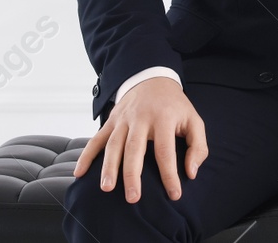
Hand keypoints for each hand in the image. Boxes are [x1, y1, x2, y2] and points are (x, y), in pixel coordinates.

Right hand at [72, 77, 206, 203]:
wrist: (152, 78)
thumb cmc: (175, 106)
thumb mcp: (194, 120)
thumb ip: (197, 147)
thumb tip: (191, 173)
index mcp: (164, 118)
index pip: (165, 150)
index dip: (170, 174)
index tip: (174, 194)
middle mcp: (141, 118)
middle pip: (134, 148)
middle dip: (132, 175)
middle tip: (133, 198)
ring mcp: (123, 119)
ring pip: (113, 144)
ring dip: (108, 167)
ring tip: (107, 188)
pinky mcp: (110, 120)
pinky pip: (96, 139)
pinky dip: (86, 155)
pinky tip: (79, 173)